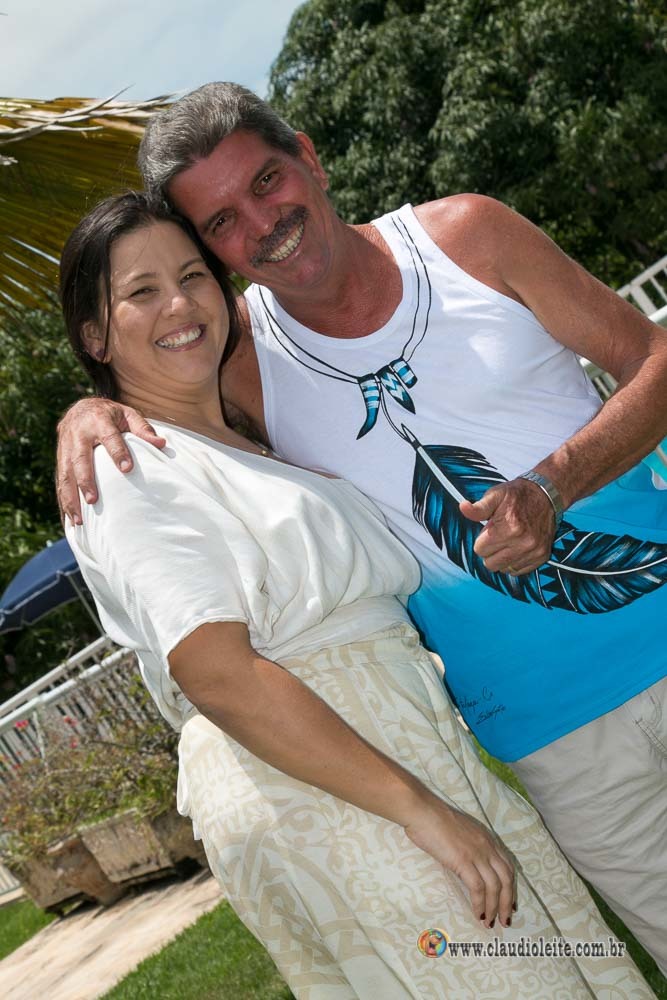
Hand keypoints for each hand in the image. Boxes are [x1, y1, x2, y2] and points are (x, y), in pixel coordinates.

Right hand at [56, 398, 165, 523]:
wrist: (81, 407)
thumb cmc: (111, 414)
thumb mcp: (128, 415)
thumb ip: (143, 429)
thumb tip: (161, 445)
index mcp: (98, 420)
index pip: (109, 437)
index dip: (118, 452)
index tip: (127, 469)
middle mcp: (78, 433)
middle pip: (80, 459)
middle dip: (85, 481)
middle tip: (93, 500)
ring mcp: (66, 446)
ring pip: (65, 473)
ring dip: (70, 497)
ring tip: (78, 519)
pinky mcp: (60, 458)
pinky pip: (60, 480)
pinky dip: (63, 500)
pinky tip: (69, 517)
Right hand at [405, 798, 515, 927]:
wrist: (422, 811)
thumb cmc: (433, 819)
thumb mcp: (460, 831)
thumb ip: (468, 846)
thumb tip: (466, 864)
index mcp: (486, 839)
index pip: (507, 866)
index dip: (511, 887)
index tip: (510, 904)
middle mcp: (486, 846)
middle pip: (506, 879)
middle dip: (507, 902)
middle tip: (505, 920)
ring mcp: (476, 854)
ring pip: (495, 886)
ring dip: (494, 907)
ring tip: (490, 922)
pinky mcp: (463, 861)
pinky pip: (477, 888)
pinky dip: (480, 904)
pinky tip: (477, 914)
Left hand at [459, 479, 555, 574]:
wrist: (546, 495)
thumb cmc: (516, 496)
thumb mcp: (495, 495)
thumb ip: (479, 507)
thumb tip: (463, 507)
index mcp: (509, 527)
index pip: (480, 550)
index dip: (481, 540)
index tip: (489, 530)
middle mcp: (523, 542)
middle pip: (490, 563)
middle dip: (490, 551)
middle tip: (498, 537)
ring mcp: (534, 551)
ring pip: (504, 569)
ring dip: (502, 558)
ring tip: (508, 541)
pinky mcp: (542, 556)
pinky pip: (519, 571)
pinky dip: (514, 562)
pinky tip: (517, 548)